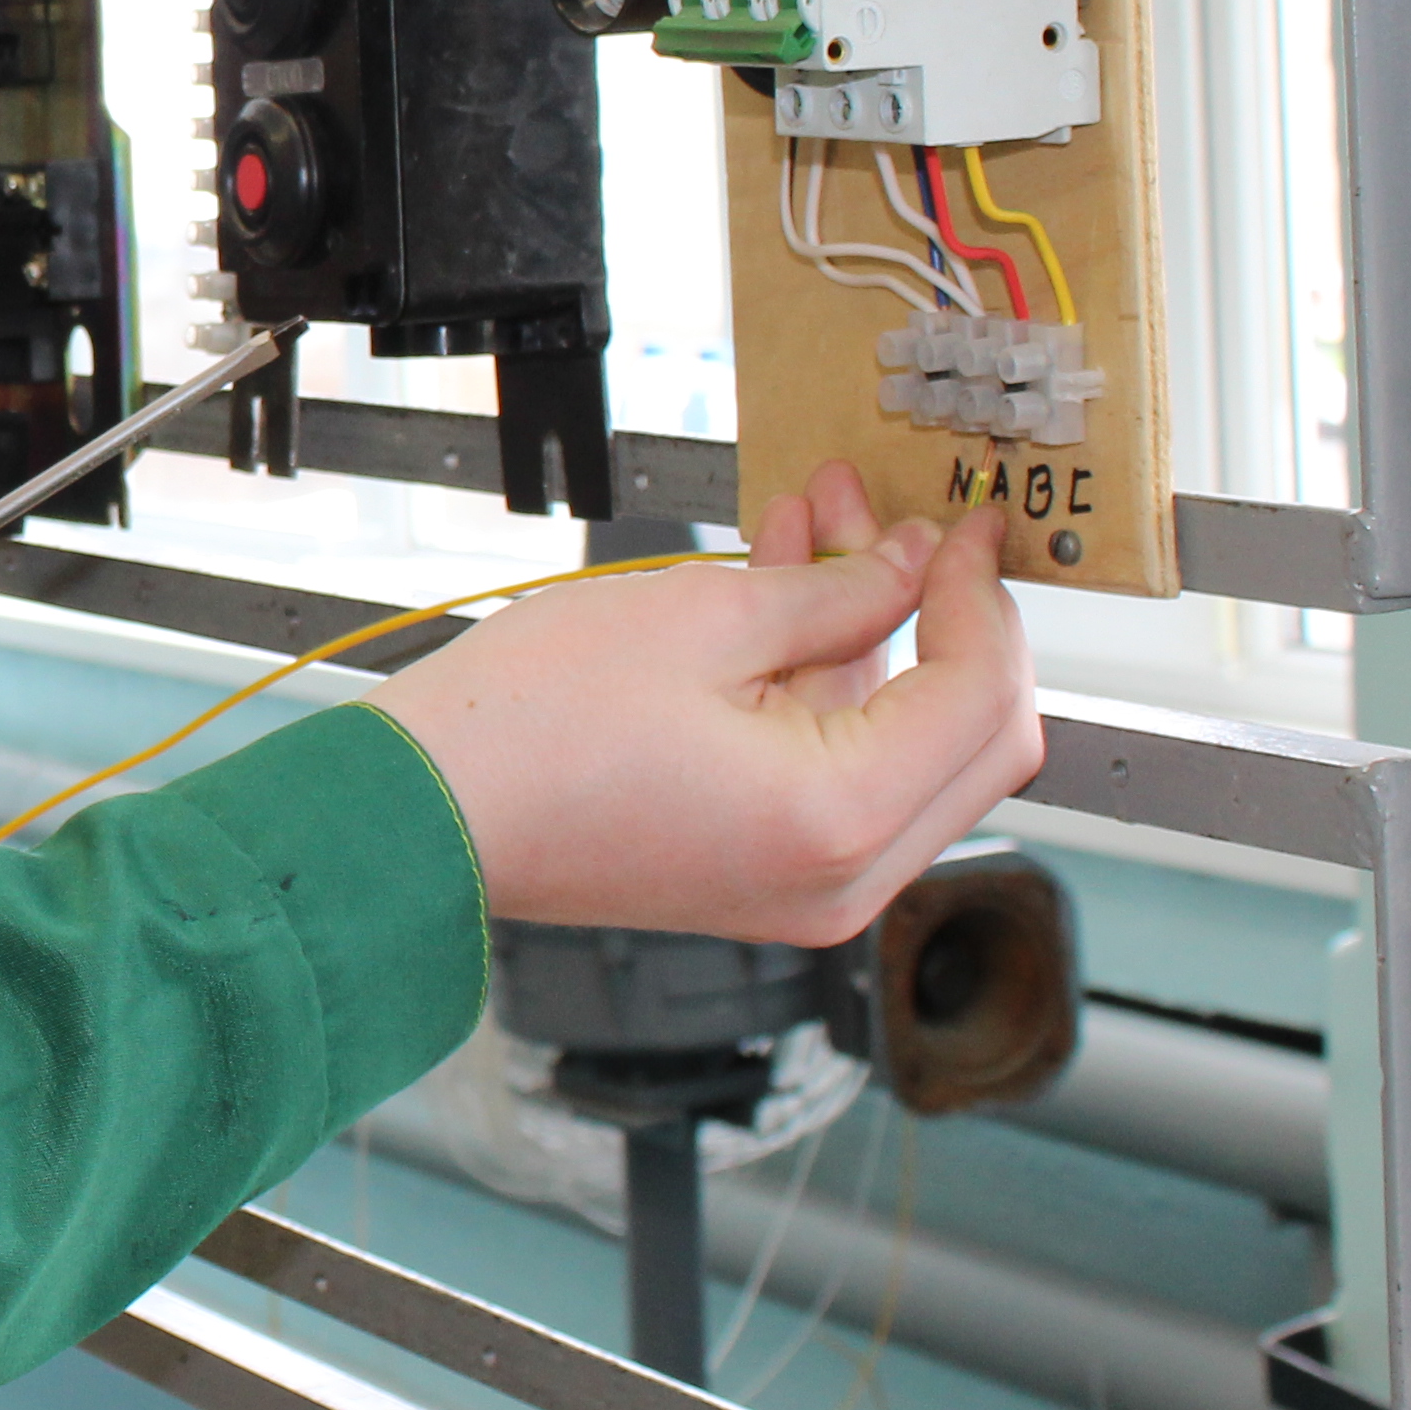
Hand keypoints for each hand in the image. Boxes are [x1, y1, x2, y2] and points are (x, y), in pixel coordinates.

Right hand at [367, 460, 1042, 944]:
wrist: (425, 811)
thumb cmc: (527, 732)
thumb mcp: (702, 618)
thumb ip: (834, 593)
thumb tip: (911, 568)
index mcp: (841, 817)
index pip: (982, 696)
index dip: (984, 596)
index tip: (970, 526)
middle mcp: (842, 875)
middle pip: (969, 739)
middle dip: (946, 619)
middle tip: (915, 527)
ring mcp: (803, 885)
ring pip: (904, 749)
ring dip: (880, 637)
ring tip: (825, 524)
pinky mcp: (762, 870)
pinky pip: (840, 772)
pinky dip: (830, 685)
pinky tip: (790, 591)